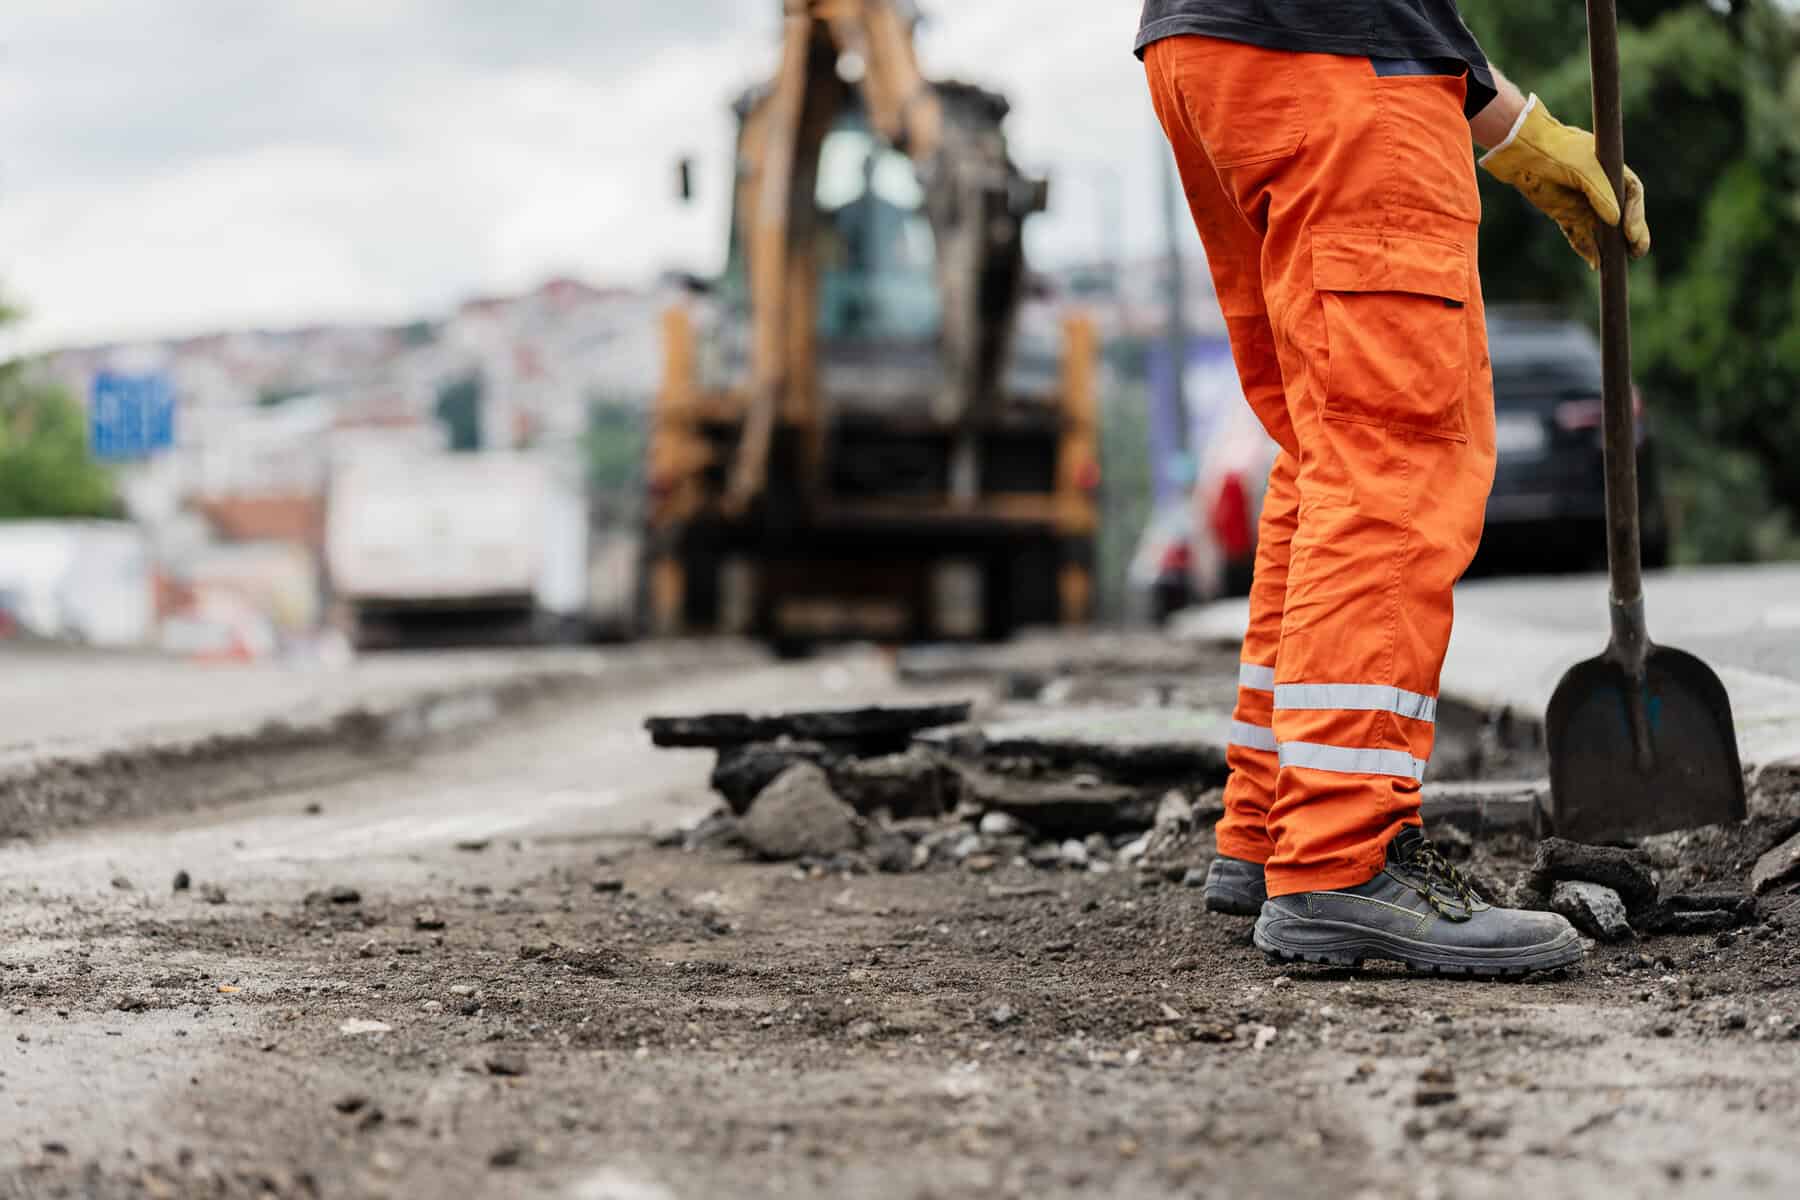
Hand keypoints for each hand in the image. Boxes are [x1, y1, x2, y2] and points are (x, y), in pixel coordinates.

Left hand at [1480, 95, 1649, 268]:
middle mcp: (1600, 188)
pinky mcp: (1564, 213)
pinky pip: (1578, 235)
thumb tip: (1615, 221)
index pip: (1632, 195)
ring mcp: (1582, 201)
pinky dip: (1586, 249)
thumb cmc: (1556, 150)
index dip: (1636, 215)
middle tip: (1637, 252)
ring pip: (1600, 229)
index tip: (1633, 234)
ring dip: (1609, 246)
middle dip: (1631, 235)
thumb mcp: (1584, 168)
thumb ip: (1600, 194)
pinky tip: (1595, 263)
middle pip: (1621, 215)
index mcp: (1611, 171)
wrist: (1521, 148)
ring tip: (1617, 264)